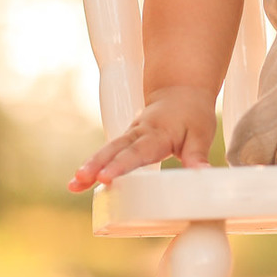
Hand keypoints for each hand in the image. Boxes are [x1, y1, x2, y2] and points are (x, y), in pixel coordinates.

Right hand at [68, 85, 216, 191]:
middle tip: (81, 179)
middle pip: (115, 149)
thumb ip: (197, 156)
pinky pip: (108, 153)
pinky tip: (80, 183)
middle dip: (97, 164)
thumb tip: (203, 176)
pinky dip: (94, 166)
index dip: (121, 165)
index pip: (138, 151)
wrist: (181, 91)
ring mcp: (130, 135)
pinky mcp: (126, 140)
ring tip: (74, 185)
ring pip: (108, 150)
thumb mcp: (201, 134)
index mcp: (158, 132)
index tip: (105, 177)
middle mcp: (139, 132)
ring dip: (90, 166)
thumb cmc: (192, 115)